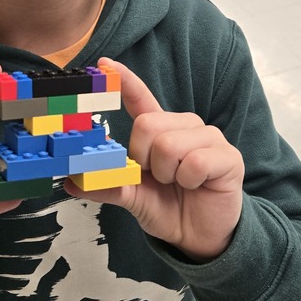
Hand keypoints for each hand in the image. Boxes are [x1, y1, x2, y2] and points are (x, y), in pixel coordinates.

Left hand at [64, 58, 243, 261]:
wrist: (200, 236)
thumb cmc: (168, 207)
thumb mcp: (132, 197)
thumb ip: (106, 185)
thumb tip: (71, 182)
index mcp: (160, 130)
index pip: (140, 98)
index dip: (124, 80)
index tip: (103, 64)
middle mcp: (185, 126)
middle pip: (147, 125)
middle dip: (143, 159)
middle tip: (158, 177)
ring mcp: (209, 138)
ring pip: (169, 145)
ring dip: (167, 174)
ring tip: (179, 182)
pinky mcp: (228, 156)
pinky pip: (196, 162)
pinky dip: (189, 181)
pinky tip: (197, 185)